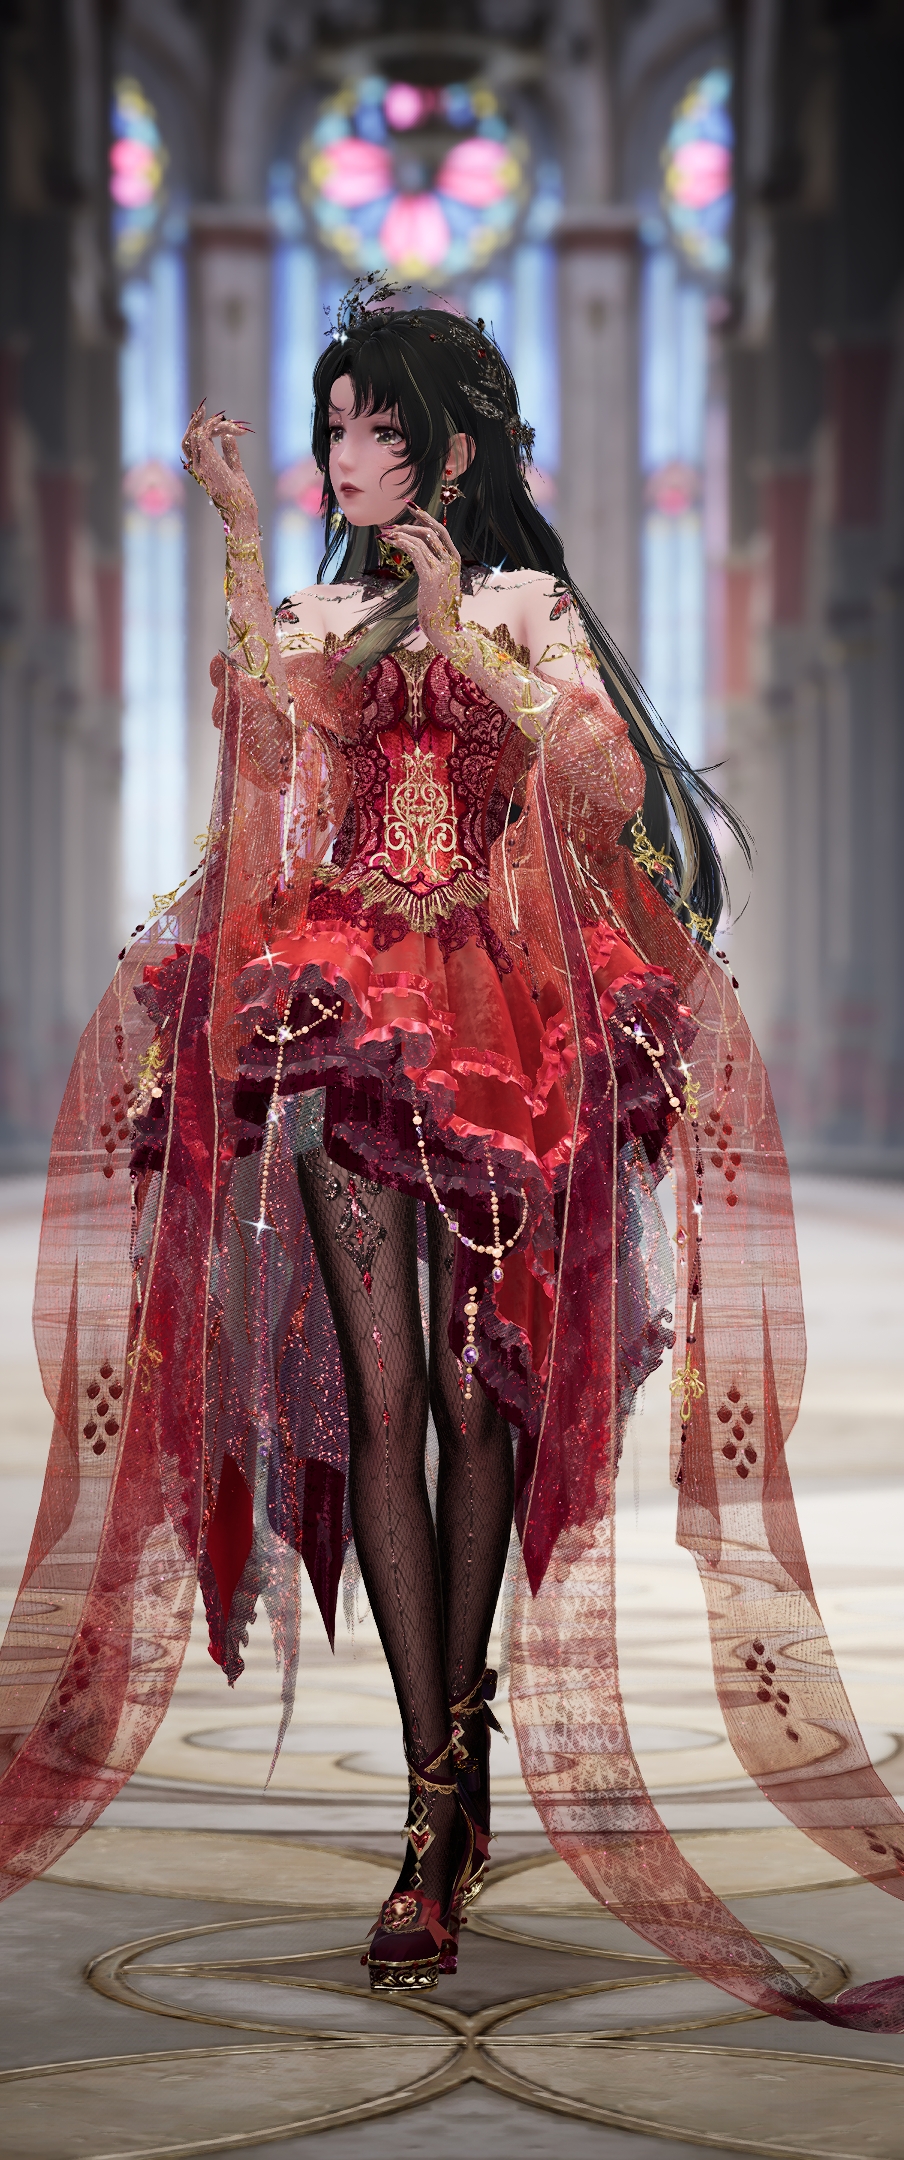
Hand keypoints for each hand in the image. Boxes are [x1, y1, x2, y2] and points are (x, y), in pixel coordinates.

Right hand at [181, 399, 258, 538]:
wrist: (242, 512)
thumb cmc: (240, 498)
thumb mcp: (236, 470)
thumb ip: (231, 453)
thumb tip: (229, 436)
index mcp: (202, 470)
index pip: (191, 446)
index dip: (197, 430)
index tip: (210, 418)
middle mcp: (197, 468)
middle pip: (187, 439)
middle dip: (195, 423)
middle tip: (204, 409)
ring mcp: (200, 466)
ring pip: (195, 435)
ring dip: (210, 424)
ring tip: (226, 420)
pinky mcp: (208, 463)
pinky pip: (204, 436)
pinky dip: (215, 427)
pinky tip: (228, 426)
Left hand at [381, 506, 461, 649]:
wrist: (444, 627)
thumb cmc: (439, 607)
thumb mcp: (440, 582)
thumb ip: (435, 566)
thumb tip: (420, 552)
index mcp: (455, 559)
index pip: (440, 530)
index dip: (425, 516)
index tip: (411, 508)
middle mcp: (451, 561)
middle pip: (429, 532)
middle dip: (408, 525)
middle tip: (391, 527)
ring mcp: (442, 568)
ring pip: (420, 540)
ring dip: (401, 534)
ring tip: (386, 536)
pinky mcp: (431, 577)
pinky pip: (416, 552)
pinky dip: (403, 543)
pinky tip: (393, 542)